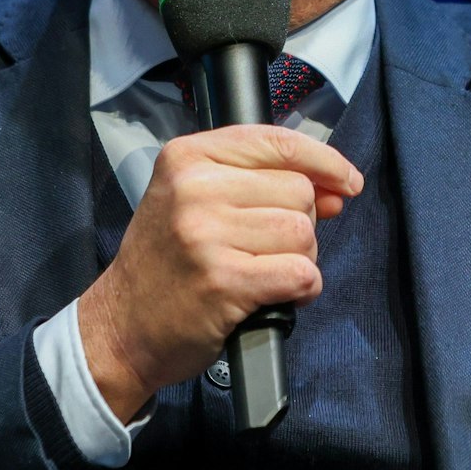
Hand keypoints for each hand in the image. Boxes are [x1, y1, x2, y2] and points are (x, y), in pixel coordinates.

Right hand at [78, 125, 363, 419]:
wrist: (122, 327)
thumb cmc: (166, 264)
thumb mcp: (197, 203)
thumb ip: (265, 185)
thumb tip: (337, 188)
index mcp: (187, 158)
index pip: (277, 142)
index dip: (324, 161)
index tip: (348, 181)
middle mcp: (194, 189)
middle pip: (298, 190)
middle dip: (301, 224)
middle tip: (266, 249)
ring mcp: (206, 235)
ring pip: (303, 232)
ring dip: (300, 258)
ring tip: (265, 273)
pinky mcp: (223, 281)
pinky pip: (300, 273)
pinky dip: (303, 288)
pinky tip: (278, 295)